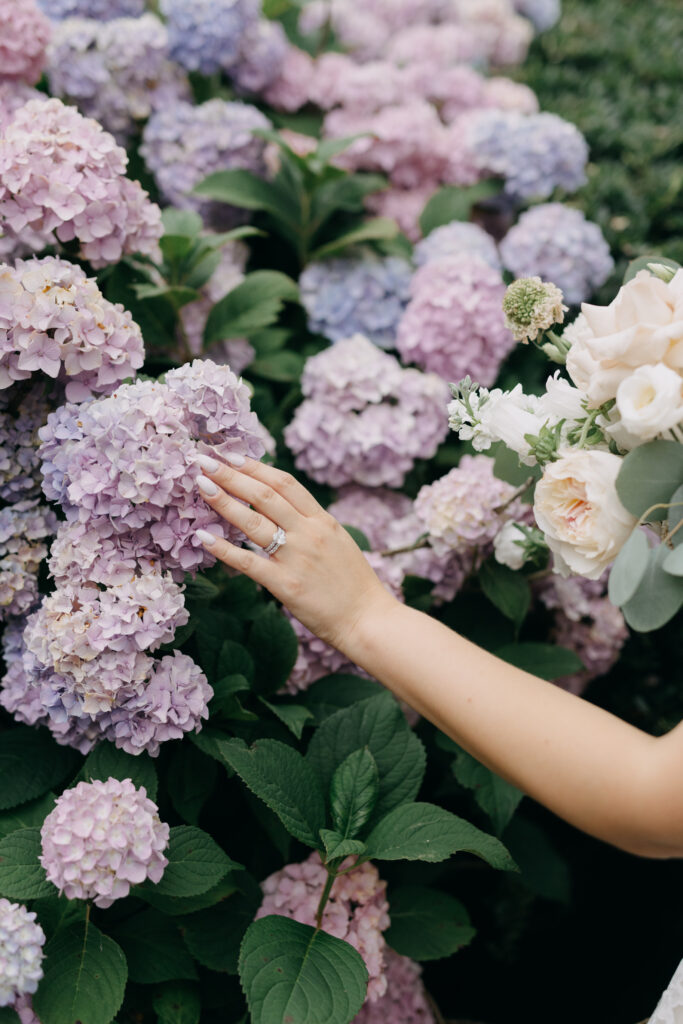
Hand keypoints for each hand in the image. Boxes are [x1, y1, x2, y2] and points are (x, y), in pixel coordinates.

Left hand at [193, 454, 397, 653]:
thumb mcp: (338, 542)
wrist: (369, 620)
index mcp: (323, 521)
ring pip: (253, 521)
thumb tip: (281, 509)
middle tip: (205, 461)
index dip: (255, 467)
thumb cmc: (354, 585)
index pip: (284, 483)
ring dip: (223, 501)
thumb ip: (312, 525)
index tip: (231, 456)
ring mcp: (297, 558)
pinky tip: (203, 537)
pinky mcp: (287, 585)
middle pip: (265, 495)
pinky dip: (224, 548)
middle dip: (232, 475)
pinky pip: (249, 562)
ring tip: (201, 486)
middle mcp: (310, 533)